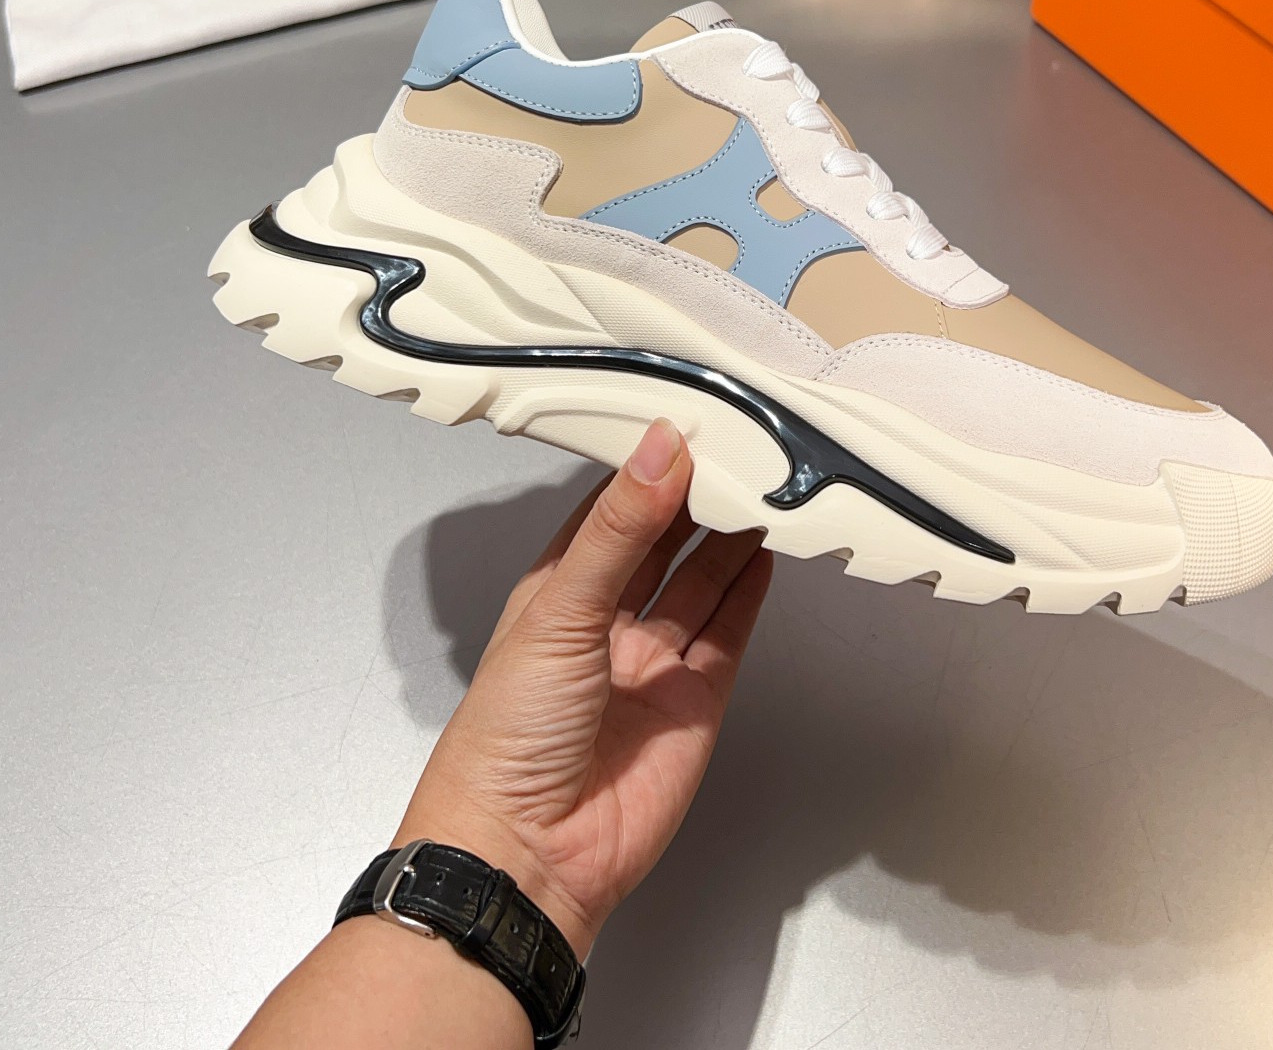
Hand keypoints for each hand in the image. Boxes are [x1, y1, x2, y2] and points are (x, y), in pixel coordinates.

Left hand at [395, 418, 772, 957]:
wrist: (530, 852)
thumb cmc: (510, 733)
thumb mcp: (560, 609)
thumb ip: (619, 530)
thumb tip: (660, 449)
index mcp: (555, 592)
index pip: (607, 511)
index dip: (643, 468)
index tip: (683, 421)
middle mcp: (604, 623)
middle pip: (660, 544)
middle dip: (694, 498)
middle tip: (737, 447)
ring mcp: (650, 664)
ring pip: (700, 585)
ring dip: (728, 538)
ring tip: (761, 486)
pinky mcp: (693, 703)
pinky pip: (726, 636)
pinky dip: (746, 596)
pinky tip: (762, 553)